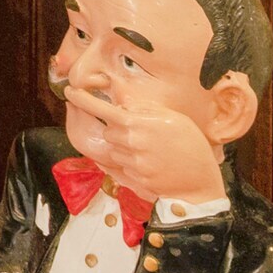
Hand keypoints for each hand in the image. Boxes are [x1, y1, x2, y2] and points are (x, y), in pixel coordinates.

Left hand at [74, 91, 229, 205]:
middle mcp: (130, 144)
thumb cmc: (191, 145)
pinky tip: (151, 162)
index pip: (102, 108)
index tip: (69, 91)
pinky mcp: (135, 180)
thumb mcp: (172, 117)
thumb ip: (143, 109)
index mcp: (137, 125)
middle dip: (118, 129)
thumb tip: (122, 104)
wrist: (202, 182)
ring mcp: (132, 164)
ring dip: (124, 147)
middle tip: (140, 132)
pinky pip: (123, 166)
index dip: (83, 99)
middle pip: (108, 131)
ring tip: (149, 149)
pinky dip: (131, 162)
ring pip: (114, 150)